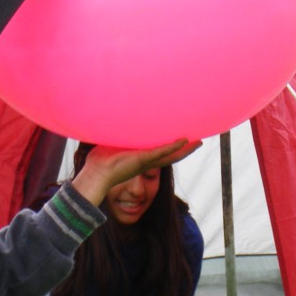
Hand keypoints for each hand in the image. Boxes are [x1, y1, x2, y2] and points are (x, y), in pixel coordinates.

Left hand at [71, 138, 201, 206]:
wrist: (96, 174)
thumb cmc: (100, 162)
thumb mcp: (112, 145)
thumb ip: (117, 137)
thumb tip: (113, 122)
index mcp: (141, 159)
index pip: (160, 153)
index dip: (173, 148)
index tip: (182, 141)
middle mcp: (146, 162)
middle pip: (172, 156)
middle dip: (186, 150)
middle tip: (199, 142)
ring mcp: (146, 161)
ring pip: (171, 155)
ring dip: (186, 149)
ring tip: (198, 142)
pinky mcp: (142, 160)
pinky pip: (161, 153)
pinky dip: (173, 147)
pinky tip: (184, 141)